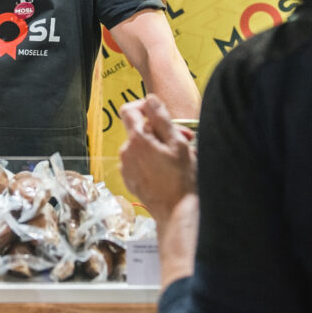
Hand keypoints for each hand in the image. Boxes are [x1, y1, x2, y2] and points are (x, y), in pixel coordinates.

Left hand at [119, 94, 195, 219]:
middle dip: (161, 130)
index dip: (144, 106)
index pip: (129, 110)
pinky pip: (139, 161)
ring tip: (180, 156)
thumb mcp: (177, 144)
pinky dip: (152, 159)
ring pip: (141, 146)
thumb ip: (161, 118)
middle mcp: (126, 152)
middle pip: (140, 130)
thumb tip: (150, 99)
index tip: (159, 112)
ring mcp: (126, 167)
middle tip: (185, 138)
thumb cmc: (181, 179)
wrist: (177, 213)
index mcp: (137, 140)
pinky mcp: (129, 179)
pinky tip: (169, 169)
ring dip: (158, 146)